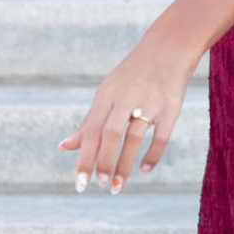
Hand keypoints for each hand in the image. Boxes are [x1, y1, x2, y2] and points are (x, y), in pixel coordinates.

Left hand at [57, 26, 196, 192]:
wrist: (168, 48)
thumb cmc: (132, 76)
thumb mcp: (107, 94)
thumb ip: (88, 122)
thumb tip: (63, 147)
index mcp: (106, 95)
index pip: (91, 131)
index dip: (84, 158)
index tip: (80, 184)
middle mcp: (125, 97)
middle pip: (109, 134)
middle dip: (104, 162)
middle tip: (101, 185)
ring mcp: (149, 102)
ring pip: (133, 137)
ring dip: (124, 163)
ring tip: (118, 185)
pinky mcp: (170, 107)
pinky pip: (161, 135)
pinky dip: (152, 154)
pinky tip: (145, 170)